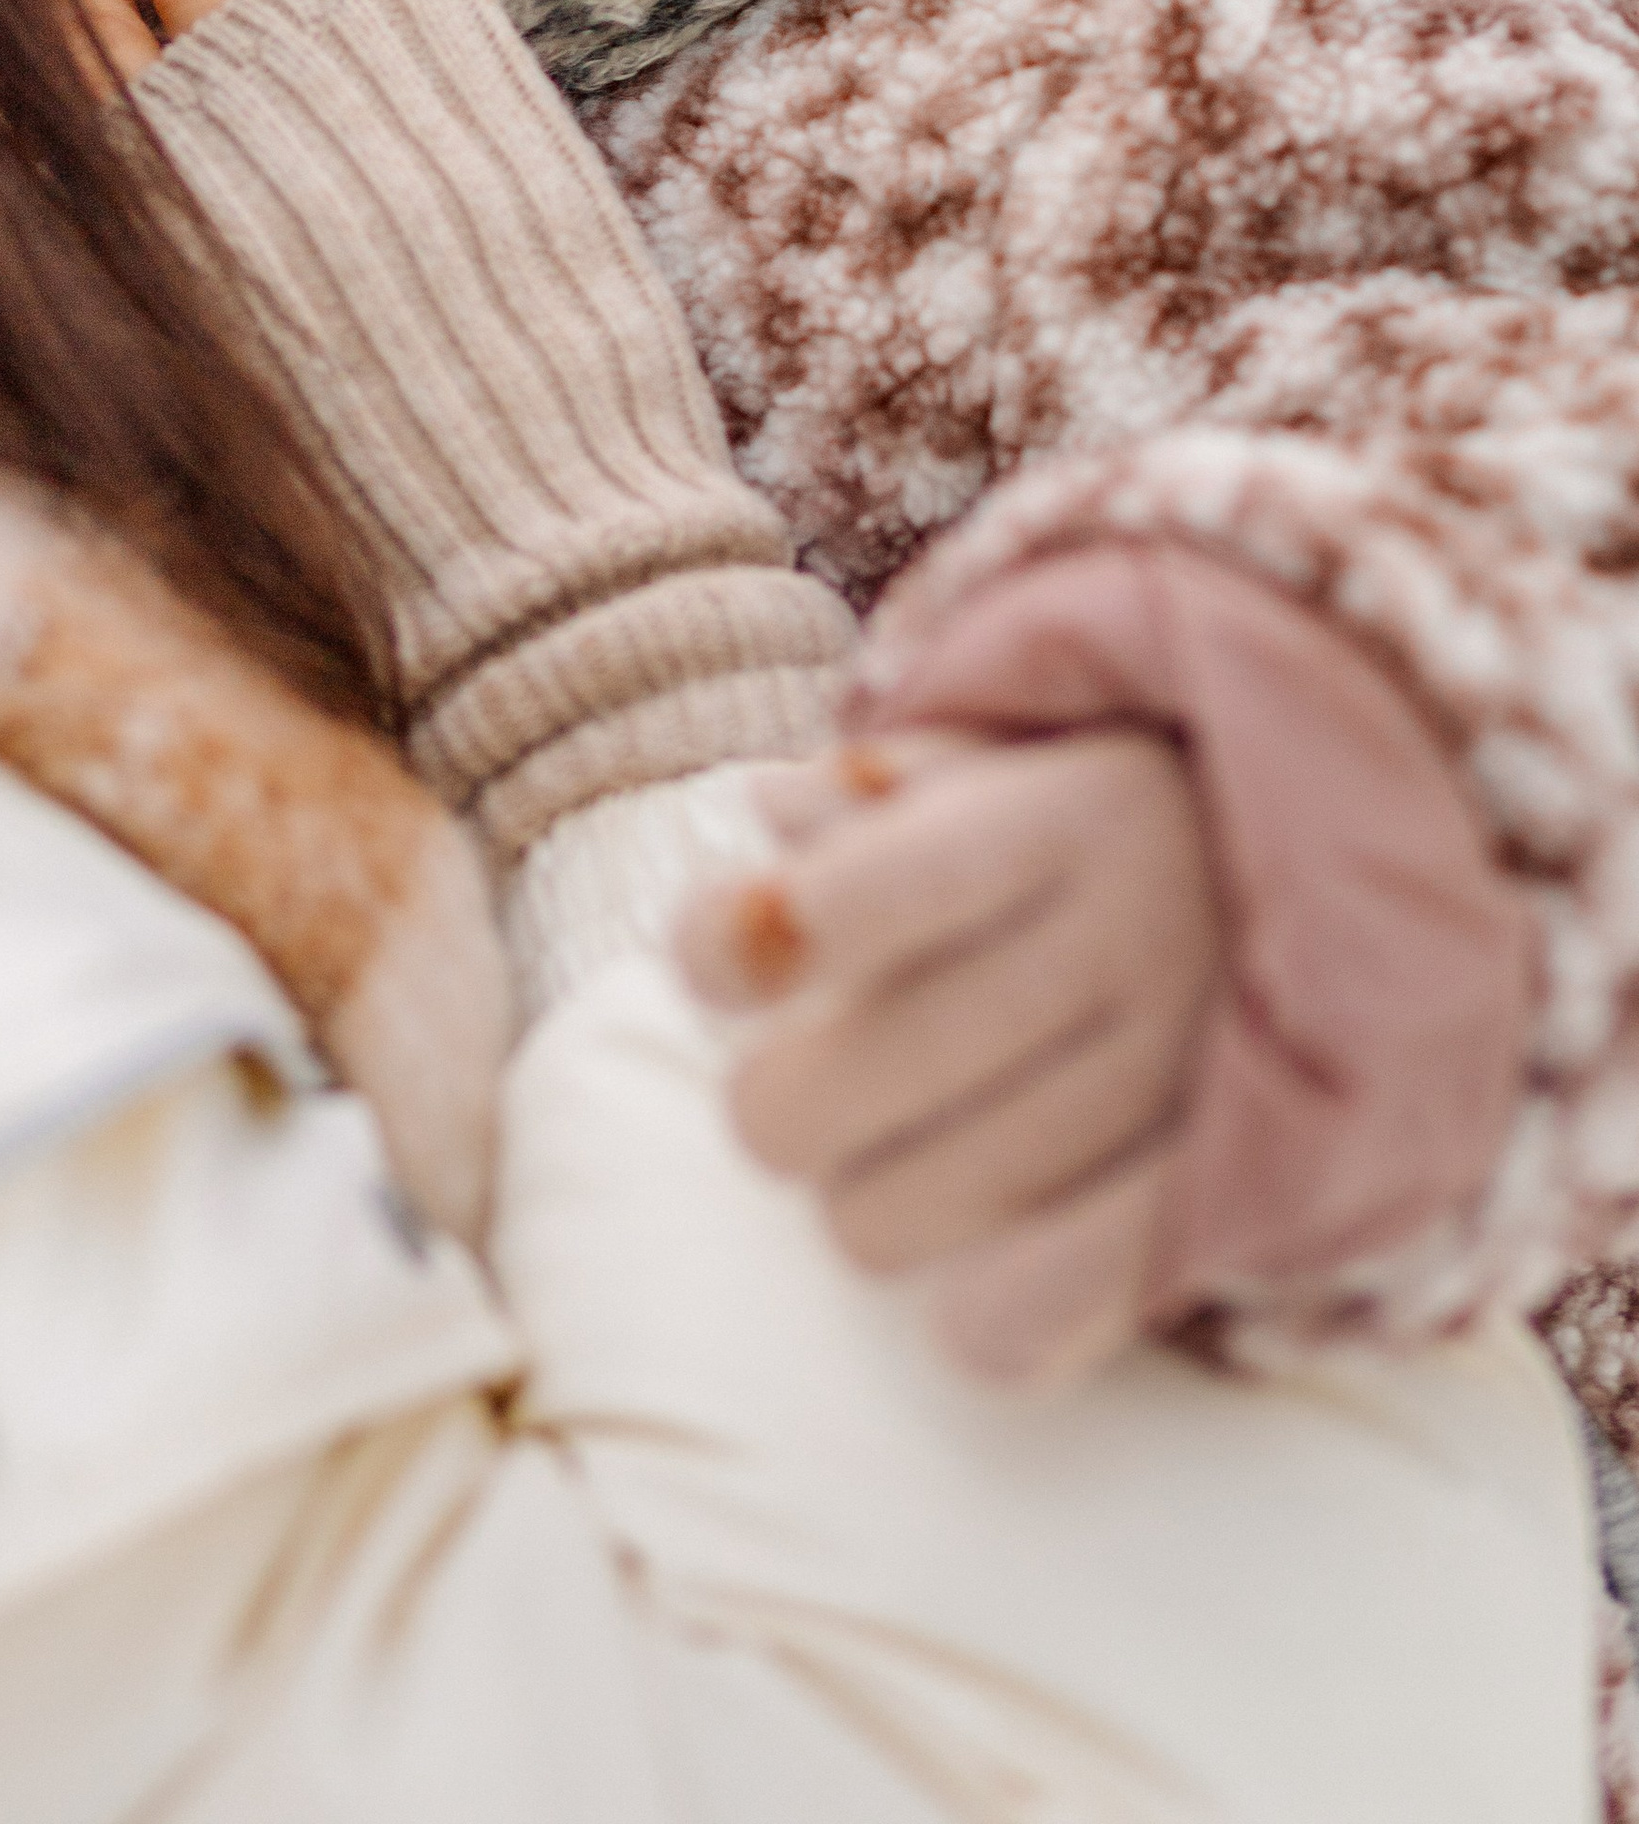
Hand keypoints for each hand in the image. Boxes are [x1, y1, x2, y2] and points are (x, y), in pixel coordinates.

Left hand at [675, 725, 1219, 1382]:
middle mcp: (1132, 942)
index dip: (731, 948)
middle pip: (823, 1102)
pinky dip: (974, 1313)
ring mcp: (1182, 1090)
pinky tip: (983, 1253)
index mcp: (1067, 813)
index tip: (723, 961)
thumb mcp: (1014, 753)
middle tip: (818, 1072)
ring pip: (889, 1223)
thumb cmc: (1124, 817)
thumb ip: (878, 785)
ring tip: (920, 1143)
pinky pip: (1022, 1325)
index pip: (839, 909)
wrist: (1357, 889)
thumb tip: (772, 818)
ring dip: (870, 1196)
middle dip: (782, 1098)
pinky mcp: (1226, 1215)